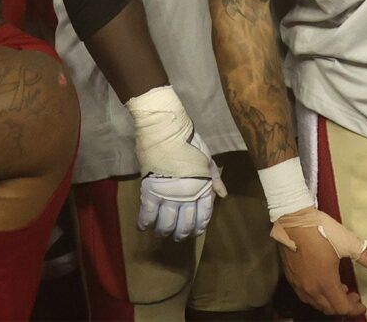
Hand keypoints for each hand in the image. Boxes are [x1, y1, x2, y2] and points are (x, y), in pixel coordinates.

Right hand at [128, 86, 225, 240]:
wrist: (167, 130)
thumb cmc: (189, 141)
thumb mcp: (207, 158)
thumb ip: (214, 179)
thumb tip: (223, 195)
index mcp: (202, 188)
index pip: (203, 215)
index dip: (199, 226)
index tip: (194, 232)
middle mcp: (187, 196)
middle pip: (185, 224)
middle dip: (181, 233)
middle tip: (175, 235)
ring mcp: (168, 195)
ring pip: (166, 224)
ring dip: (163, 231)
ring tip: (160, 233)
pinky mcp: (151, 191)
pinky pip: (147, 214)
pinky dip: (144, 223)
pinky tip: (143, 227)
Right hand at [272, 208, 366, 316]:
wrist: (293, 220)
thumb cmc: (319, 230)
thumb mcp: (346, 241)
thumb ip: (364, 255)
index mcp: (326, 282)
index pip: (342, 307)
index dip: (354, 309)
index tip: (361, 305)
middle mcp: (311, 288)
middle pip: (329, 308)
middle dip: (343, 305)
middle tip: (352, 296)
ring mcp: (299, 283)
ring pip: (316, 303)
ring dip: (329, 301)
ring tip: (339, 288)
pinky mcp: (290, 276)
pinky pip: (305, 295)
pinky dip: (317, 295)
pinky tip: (321, 282)